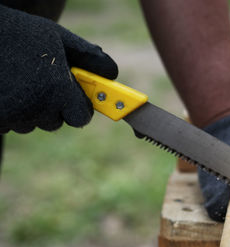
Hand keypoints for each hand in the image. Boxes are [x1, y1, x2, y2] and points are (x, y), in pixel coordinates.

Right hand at [0, 5, 117, 132]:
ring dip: (31, 109)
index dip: (79, 107)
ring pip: (33, 123)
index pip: (81, 118)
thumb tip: (112, 73)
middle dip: (54, 107)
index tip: (74, 97)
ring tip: (19, 81)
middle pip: (57, 122)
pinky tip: (6, 89)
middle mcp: (37, 108)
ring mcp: (13, 117)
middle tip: (41, 82)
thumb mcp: (57, 37)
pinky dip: (11, 111)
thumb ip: (88, 57)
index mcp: (57, 90)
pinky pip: (11, 124)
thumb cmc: (16, 34)